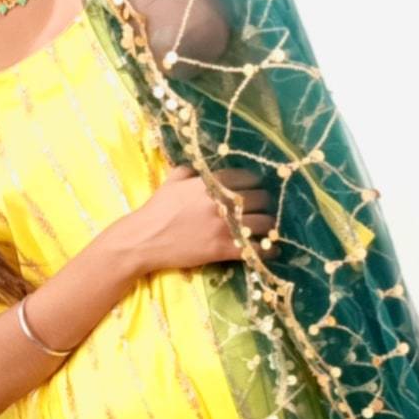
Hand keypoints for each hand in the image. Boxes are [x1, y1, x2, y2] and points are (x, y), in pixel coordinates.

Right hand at [119, 164, 275, 277]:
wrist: (144, 239)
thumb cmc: (157, 209)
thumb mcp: (171, 181)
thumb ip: (189, 171)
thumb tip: (198, 167)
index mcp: (212, 183)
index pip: (248, 177)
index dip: (255, 183)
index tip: (256, 188)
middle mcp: (222, 202)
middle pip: (261, 199)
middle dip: (265, 203)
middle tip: (263, 208)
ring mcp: (225, 226)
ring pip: (264, 222)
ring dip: (269, 225)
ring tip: (269, 228)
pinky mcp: (223, 249)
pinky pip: (255, 249)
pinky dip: (268, 250)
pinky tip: (273, 250)